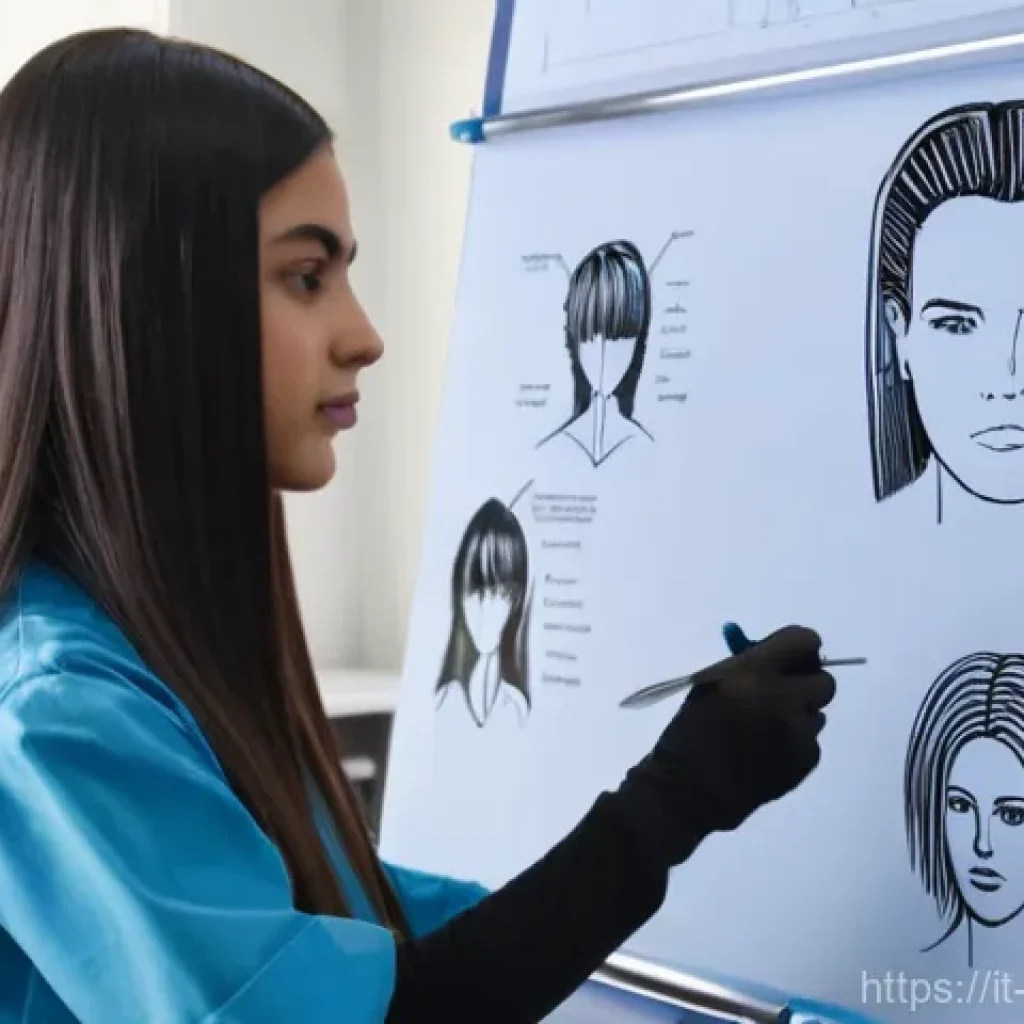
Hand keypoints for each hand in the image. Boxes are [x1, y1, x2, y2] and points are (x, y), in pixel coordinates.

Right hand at [614, 625, 835, 868]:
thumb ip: (748, 665)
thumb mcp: (710, 683)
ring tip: (766, 730)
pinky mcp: (806, 762)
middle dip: (805, 684)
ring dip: (798, 716)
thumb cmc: (691, 730)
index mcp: (753, 673)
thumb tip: (778, 654)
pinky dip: (794, 743)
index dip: (801, 648)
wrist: (688, 790)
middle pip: (824, 680)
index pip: (804, 641)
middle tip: (784, 694)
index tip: (791, 657)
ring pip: (817, 713)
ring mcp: (799, 733)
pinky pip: (810, 741)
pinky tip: (767, 752)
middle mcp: (783, 699)